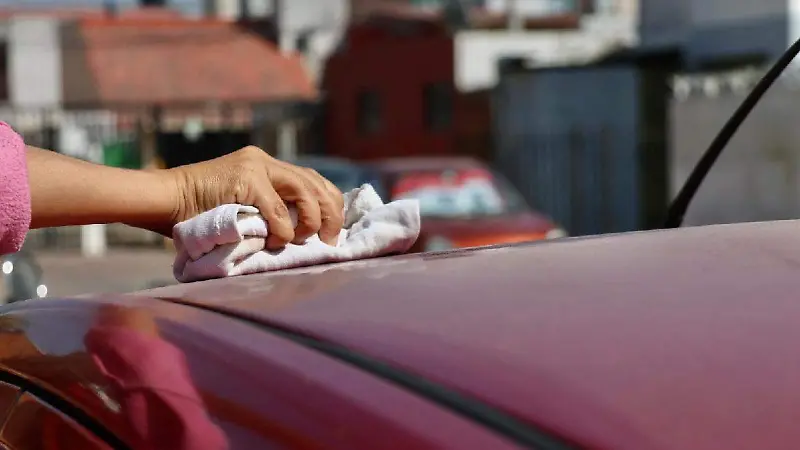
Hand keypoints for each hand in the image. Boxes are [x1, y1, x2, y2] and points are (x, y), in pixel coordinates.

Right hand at [169, 146, 343, 248]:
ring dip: (312, 219)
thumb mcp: (245, 210)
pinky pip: (277, 207)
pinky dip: (284, 228)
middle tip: (332, 241)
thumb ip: (270, 213)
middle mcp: (266, 161)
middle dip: (331, 214)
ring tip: (306, 239)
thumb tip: (305, 238)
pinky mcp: (245, 178)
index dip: (331, 205)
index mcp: (268, 167)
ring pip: (305, 189)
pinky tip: (280, 240)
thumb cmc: (200, 216)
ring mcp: (255, 166)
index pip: (314, 181)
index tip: (334, 232)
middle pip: (317, 183)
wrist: (164, 200)